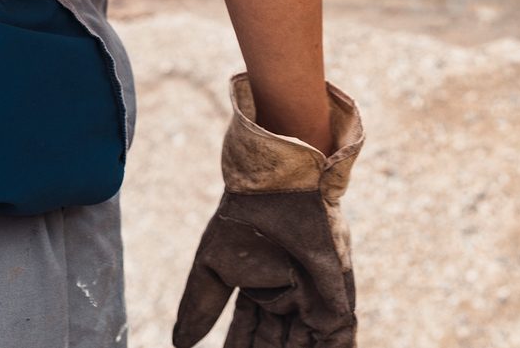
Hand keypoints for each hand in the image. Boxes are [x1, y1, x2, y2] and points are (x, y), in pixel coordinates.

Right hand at [173, 75, 363, 347]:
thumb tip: (180, 345)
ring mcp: (316, 300)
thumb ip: (201, 306)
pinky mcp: (339, 298)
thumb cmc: (244, 221)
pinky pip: (337, 339)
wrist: (277, 188)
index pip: (249, 335)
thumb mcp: (214, 267)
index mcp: (262, 293)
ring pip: (304, 344)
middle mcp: (291, 299)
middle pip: (276, 344)